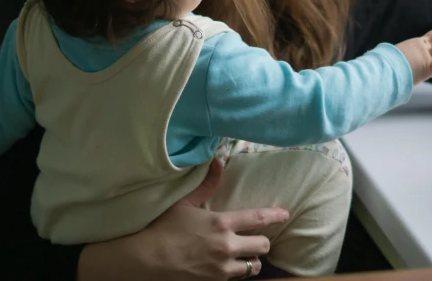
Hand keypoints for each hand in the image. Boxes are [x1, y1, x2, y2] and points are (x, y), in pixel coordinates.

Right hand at [77, 158, 289, 280]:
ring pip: (254, 267)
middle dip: (262, 241)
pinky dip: (237, 272)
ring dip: (252, 260)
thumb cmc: (163, 227)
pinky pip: (236, 278)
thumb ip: (206, 183)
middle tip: (257, 238)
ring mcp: (222, 268)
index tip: (285, 214)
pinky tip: (230, 266)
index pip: (259, 218)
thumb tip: (219, 162)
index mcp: (222, 223)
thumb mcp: (184, 202)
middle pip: (263, 246)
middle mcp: (227, 246)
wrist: (147, 259)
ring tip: (246, 255)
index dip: (276, 216)